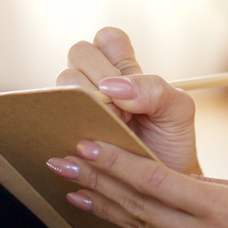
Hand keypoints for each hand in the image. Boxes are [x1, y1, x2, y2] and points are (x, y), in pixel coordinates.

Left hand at [46, 140, 227, 227]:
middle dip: (94, 180)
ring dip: (103, 207)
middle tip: (59, 161)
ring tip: (72, 189)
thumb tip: (185, 181)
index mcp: (223, 211)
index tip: (86, 144)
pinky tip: (112, 224)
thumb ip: (220, 186)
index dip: (116, 162)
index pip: (155, 181)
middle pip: (136, 205)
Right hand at [55, 27, 199, 174]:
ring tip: (110, 128)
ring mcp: (80, 105)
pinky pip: (50, 114)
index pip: (107, 38)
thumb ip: (155, 89)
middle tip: (121, 110)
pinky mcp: (65, 129)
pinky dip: (68, 122)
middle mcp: (98, 82)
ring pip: (63, 81)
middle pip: (79, 53)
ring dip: (86, 102)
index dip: (112, 52)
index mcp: (125, 71)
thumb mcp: (177, 111)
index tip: (126, 80)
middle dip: (98, 77)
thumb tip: (111, 86)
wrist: (163, 188)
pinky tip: (88, 139)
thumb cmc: (171, 143)